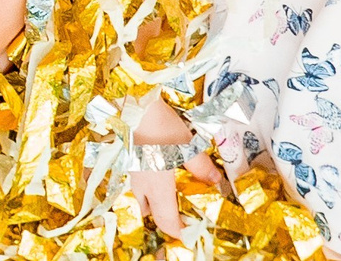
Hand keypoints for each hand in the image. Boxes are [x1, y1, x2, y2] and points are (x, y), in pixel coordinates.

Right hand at [129, 95, 224, 237]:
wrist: (131, 104)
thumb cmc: (159, 126)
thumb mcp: (187, 146)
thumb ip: (201, 167)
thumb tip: (215, 181)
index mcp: (158, 187)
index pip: (166, 221)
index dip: (178, 232)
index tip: (190, 234)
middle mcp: (141, 184)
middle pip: (148, 212)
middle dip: (162, 218)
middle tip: (178, 214)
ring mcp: (130, 171)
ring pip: (138, 196)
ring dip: (151, 201)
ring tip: (166, 194)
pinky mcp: (124, 158)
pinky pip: (134, 180)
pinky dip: (144, 184)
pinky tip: (154, 171)